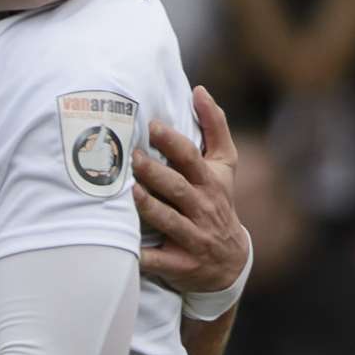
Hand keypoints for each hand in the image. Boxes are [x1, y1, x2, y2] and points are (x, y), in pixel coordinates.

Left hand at [132, 86, 248, 291]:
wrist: (230, 263)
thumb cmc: (217, 201)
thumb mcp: (224, 166)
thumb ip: (215, 127)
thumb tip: (199, 89)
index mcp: (210, 183)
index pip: (191, 159)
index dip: (172, 141)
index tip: (151, 125)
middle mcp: (203, 209)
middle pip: (178, 188)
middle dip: (156, 173)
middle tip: (132, 156)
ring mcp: (193, 238)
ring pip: (169, 221)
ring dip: (149, 207)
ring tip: (129, 191)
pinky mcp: (182, 264)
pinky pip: (160, 260)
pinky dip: (143, 256)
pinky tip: (124, 246)